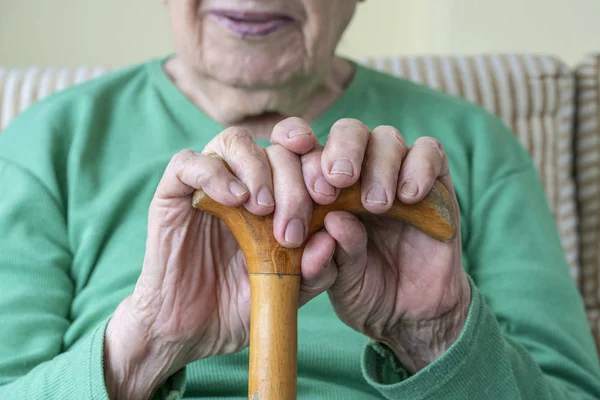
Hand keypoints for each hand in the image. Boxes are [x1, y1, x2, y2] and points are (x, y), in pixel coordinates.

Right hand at [103, 118, 336, 399]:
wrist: (194, 331)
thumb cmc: (244, 304)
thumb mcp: (290, 290)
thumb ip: (316, 268)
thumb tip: (334, 237)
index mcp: (279, 197)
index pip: (303, 158)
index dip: (319, 165)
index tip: (330, 194)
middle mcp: (246, 182)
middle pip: (274, 150)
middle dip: (292, 182)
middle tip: (291, 227)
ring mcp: (210, 184)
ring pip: (234, 142)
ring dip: (256, 168)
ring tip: (262, 209)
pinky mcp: (174, 193)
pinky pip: (188, 163)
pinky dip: (214, 173)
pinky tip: (233, 201)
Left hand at [283, 118, 470, 373]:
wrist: (411, 312)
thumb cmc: (363, 289)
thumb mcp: (336, 280)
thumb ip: (328, 257)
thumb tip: (331, 222)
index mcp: (322, 188)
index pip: (304, 146)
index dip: (294, 137)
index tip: (291, 151)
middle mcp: (358, 173)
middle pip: (348, 130)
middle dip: (341, 150)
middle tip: (338, 180)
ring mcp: (396, 174)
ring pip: (386, 138)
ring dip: (379, 165)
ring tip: (376, 204)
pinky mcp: (433, 183)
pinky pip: (430, 154)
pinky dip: (419, 167)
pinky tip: (409, 197)